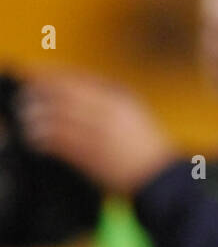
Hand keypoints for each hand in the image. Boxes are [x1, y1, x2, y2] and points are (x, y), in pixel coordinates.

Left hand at [17, 71, 176, 195]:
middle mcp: (108, 113)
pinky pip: (60, 143)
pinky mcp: (91, 155)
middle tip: (28, 94)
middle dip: (43, 92)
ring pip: (59, 118)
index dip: (56, 74)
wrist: (159, 174)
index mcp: (121, 100)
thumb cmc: (146, 143)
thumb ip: (109, 97)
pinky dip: (44, 139)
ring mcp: (99, 134)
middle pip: (66, 95)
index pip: (81, 79)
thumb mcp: (134, 110)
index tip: (39, 71)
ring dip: (39, 116)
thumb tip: (76, 88)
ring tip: (30, 118)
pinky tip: (37, 140)